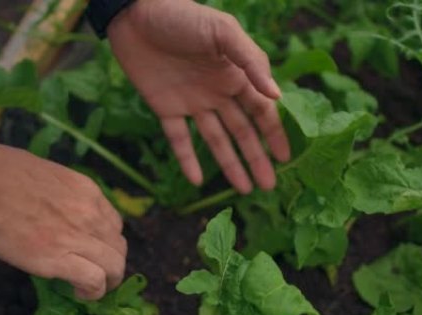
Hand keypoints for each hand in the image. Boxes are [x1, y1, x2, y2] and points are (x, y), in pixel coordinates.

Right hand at [0, 142, 126, 299]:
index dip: (105, 240)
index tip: (92, 249)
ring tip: (91, 290)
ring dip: (107, 282)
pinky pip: (94, 281)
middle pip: (118, 246)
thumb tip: (47, 205)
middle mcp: (90, 213)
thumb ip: (55, 192)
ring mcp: (77, 237)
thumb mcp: (42, 173)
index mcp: (86, 190)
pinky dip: (93, 292)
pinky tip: (79, 293)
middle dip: (111, 264)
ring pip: (114, 266)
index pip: (113, 222)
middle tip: (95, 274)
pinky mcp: (59, 260)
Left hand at [108, 0, 289, 192]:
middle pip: (242, 132)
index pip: (261, 111)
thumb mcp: (223, 32)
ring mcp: (192, 103)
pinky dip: (187, 160)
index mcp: (235, 75)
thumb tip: (277, 96)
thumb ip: (251, 61)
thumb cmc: (183, 17)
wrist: (135, 14)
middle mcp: (217, 93)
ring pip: (215, 141)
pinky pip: (178, 139)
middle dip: (256, 158)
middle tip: (268, 187)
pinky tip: (197, 181)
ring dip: (229, 165)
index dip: (273, 134)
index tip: (286, 159)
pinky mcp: (165, 108)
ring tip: (243, 190)